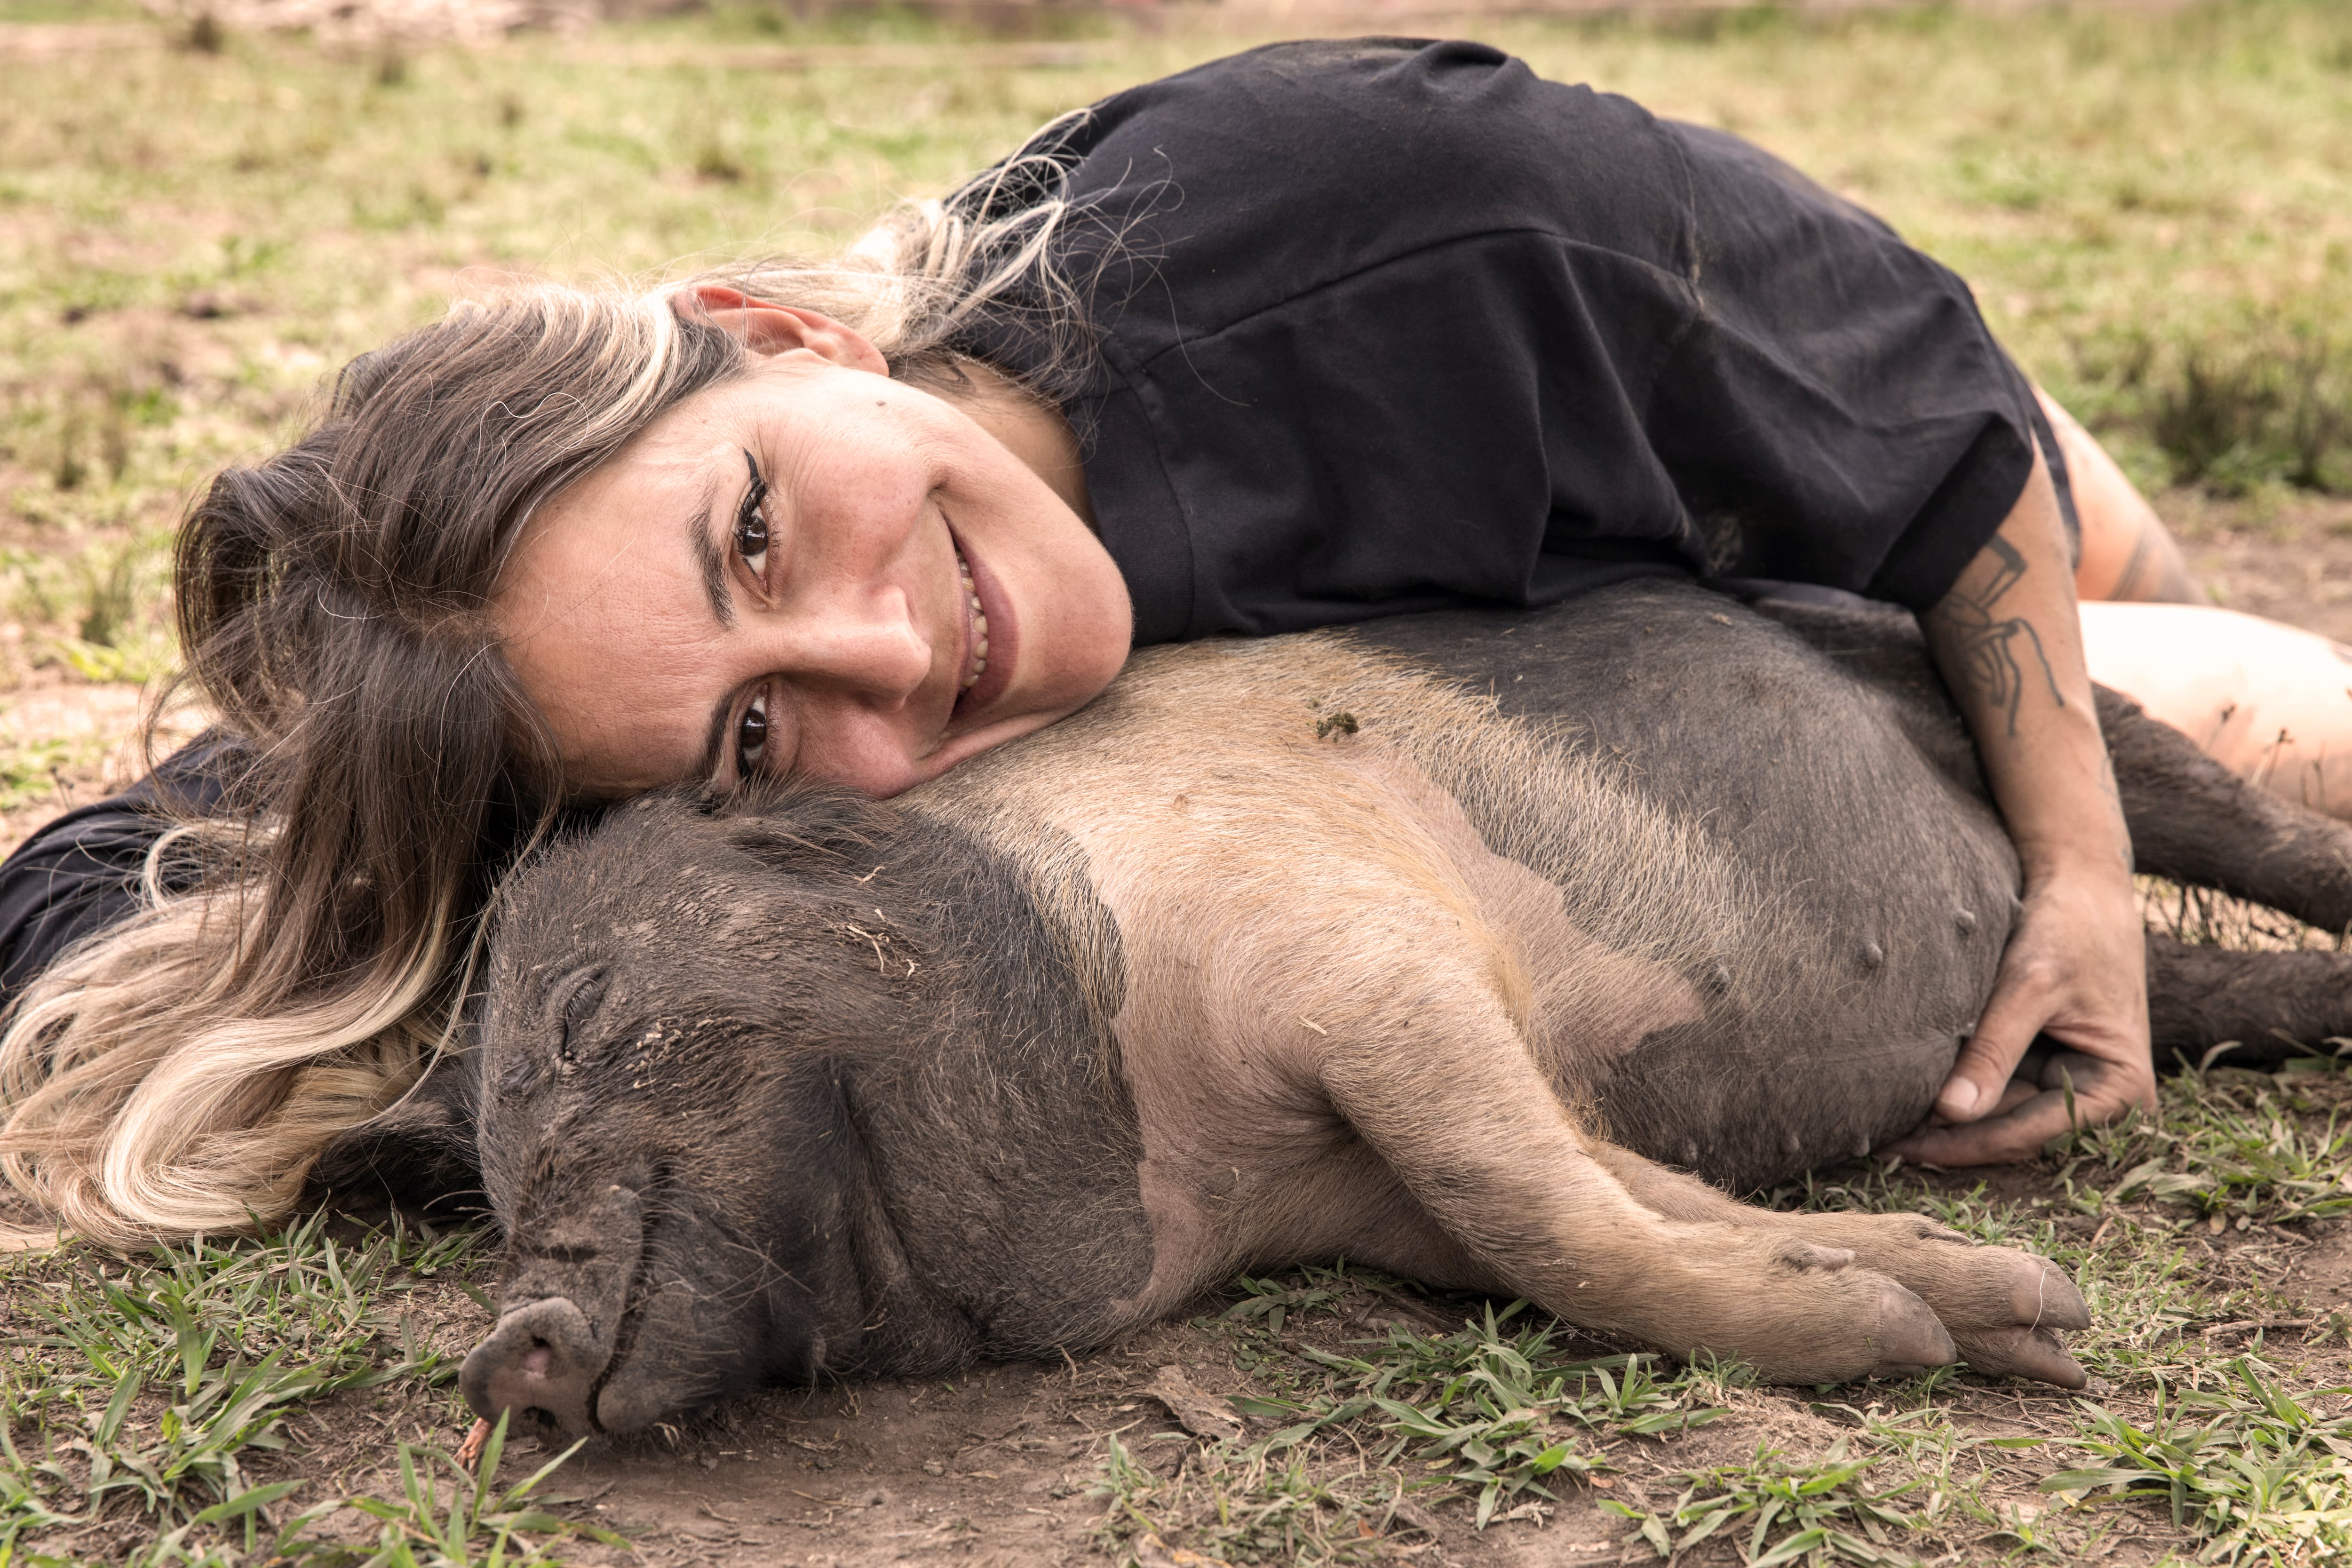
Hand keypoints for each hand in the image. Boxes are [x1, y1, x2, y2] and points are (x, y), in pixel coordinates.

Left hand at [1887, 867, 2152, 1165]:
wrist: (2082, 887)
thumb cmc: (2068, 928)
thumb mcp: (2029, 986)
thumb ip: (1994, 1049)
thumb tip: (1951, 1112)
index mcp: (2122, 1091)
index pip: (2029, 1134)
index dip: (1962, 1143)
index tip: (1900, 1148)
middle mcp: (2106, 1103)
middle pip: (2011, 1134)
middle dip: (1947, 1137)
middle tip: (1874, 1144)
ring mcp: (2074, 1088)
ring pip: (1998, 1119)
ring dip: (1945, 1122)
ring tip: (1880, 1128)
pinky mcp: (2046, 1070)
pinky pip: (1996, 1092)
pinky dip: (1957, 1093)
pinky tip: (1906, 1100)